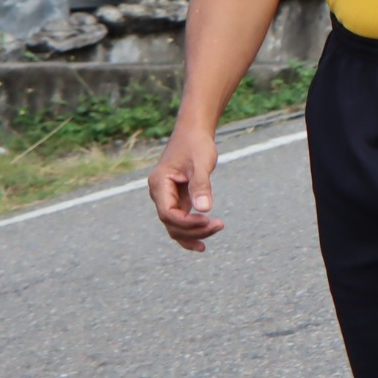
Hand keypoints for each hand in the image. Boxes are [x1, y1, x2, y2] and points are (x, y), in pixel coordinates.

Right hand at [149, 124, 223, 251]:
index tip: (209, 220)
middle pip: (171, 223)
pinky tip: (202, 244)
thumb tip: (204, 209)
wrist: (194, 133)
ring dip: (193, 234)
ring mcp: (166, 198)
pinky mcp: (176, 200)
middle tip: (219, 225)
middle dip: (194, 229)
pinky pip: (179, 222)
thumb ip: (202, 185)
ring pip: (174, 226)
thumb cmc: (196, 145)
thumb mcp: (202, 163)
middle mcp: (159, 194)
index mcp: (159, 184)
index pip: (168, 213)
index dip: (187, 222)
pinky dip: (189, 233)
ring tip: (216, 231)